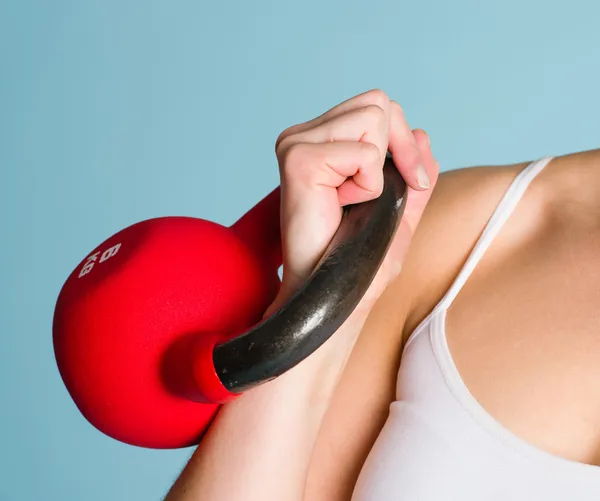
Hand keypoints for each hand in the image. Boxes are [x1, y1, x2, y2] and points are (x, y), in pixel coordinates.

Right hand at [266, 89, 439, 316]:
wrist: (334, 294)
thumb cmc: (357, 259)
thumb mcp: (398, 210)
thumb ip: (410, 172)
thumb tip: (422, 132)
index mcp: (321, 141)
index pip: (376, 105)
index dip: (404, 141)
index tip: (415, 183)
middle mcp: (304, 136)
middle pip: (377, 102)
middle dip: (399, 147)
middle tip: (382, 193)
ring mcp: (297, 144)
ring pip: (373, 118)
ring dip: (377, 170)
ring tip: (349, 201)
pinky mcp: (298, 160)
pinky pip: (364, 153)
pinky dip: (367, 185)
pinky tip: (340, 206)